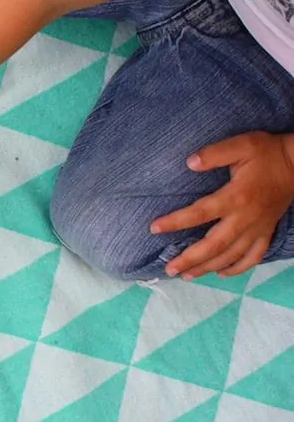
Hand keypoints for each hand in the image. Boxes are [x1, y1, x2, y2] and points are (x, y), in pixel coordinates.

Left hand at [151, 131, 293, 279]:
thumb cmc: (266, 153)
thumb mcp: (242, 145)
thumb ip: (214, 153)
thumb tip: (189, 162)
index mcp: (236, 197)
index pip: (200, 213)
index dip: (176, 222)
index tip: (154, 228)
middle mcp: (246, 218)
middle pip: (215, 245)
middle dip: (190, 259)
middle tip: (169, 268)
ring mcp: (258, 228)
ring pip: (231, 255)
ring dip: (208, 267)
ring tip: (187, 276)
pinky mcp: (267, 232)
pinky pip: (254, 257)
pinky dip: (238, 268)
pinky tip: (222, 274)